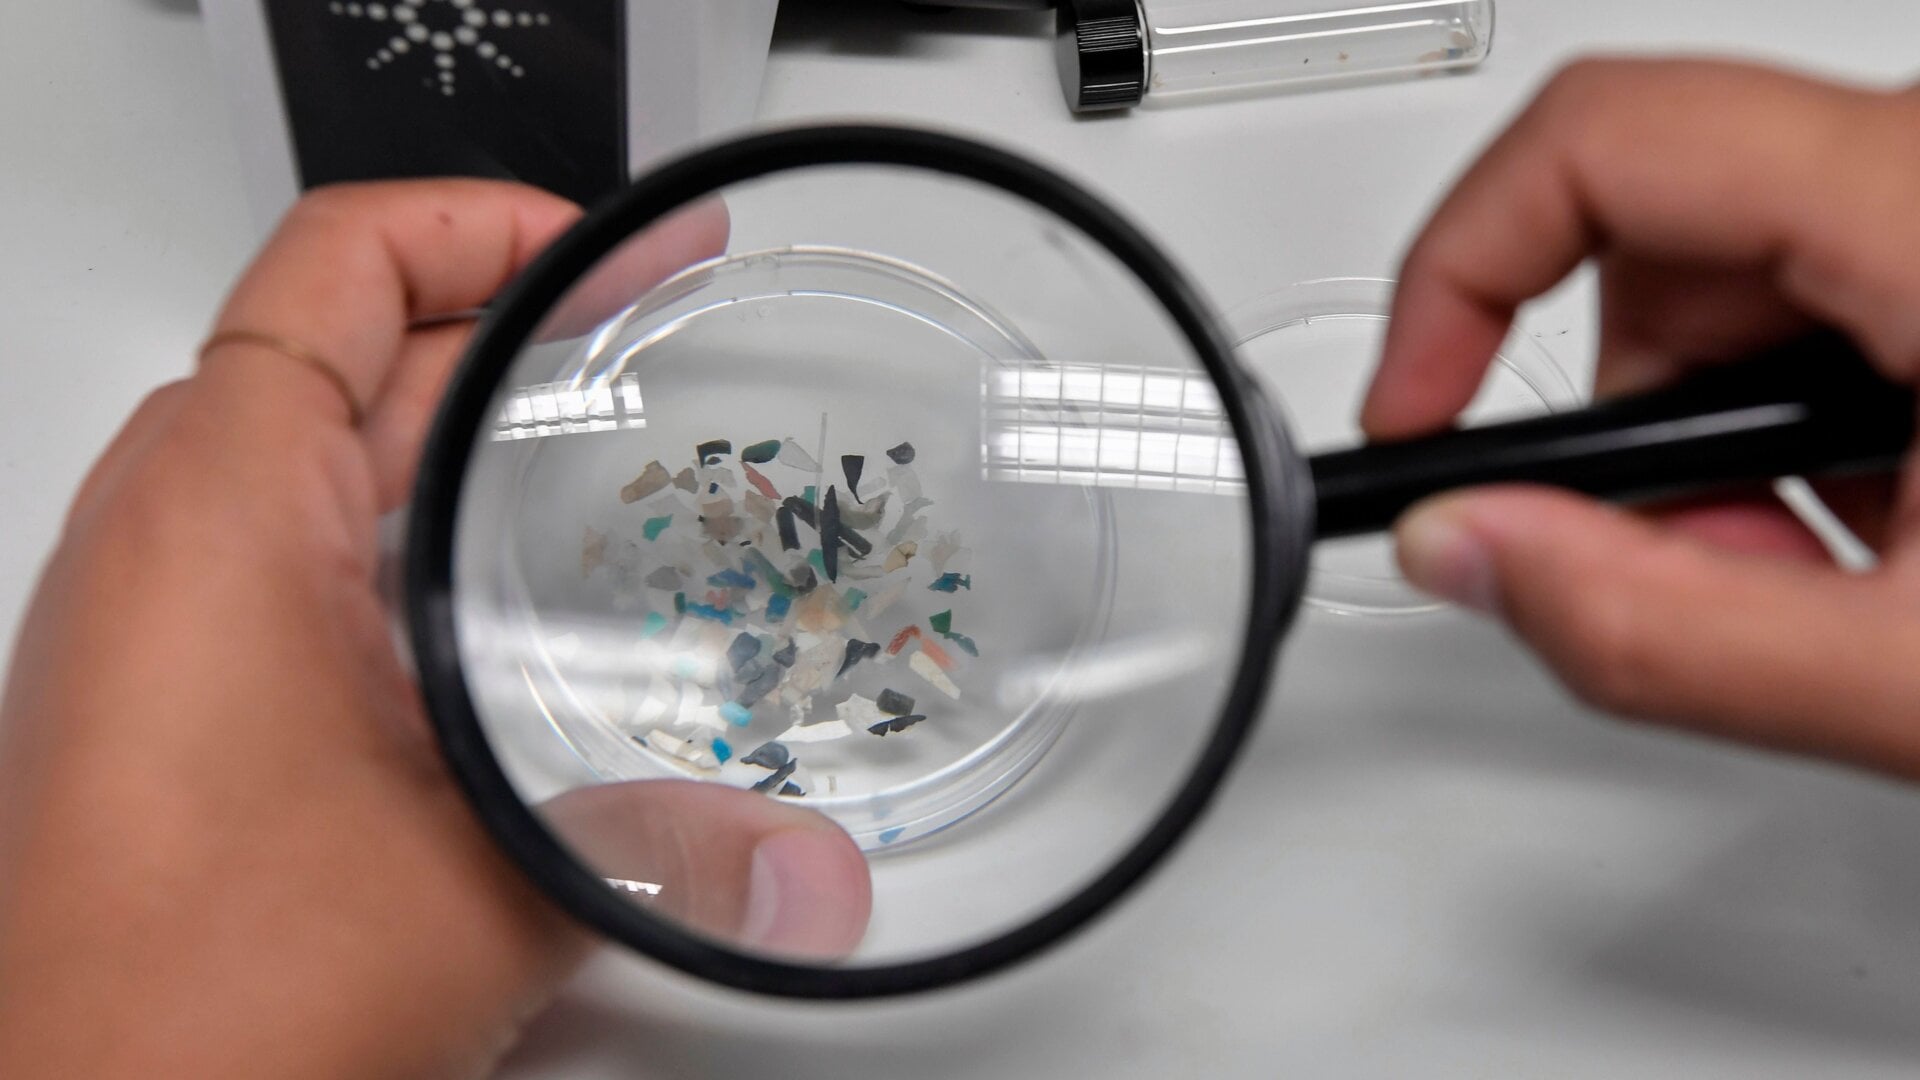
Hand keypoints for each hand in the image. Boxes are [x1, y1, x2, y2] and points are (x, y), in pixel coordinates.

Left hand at [0, 180, 867, 1078]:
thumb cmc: (177, 1007)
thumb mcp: (471, 896)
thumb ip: (666, 854)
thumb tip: (812, 873)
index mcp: (220, 511)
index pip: (342, 266)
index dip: (489, 222)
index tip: (619, 251)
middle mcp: (173, 543)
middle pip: (354, 351)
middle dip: (516, 332)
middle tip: (657, 333)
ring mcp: (169, 624)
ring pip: (331, 460)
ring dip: (462, 435)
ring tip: (606, 445)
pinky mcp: (187, 704)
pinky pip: (310, 559)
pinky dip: (416, 538)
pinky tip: (518, 607)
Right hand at [1364, 58, 1919, 775]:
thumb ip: (1661, 631)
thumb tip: (1467, 555)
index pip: (1603, 139)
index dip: (1459, 270)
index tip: (1419, 404)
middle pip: (1658, 229)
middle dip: (1622, 421)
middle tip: (1675, 558)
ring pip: (1735, 274)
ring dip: (1714, 443)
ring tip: (1816, 576)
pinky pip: (1824, 289)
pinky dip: (1795, 423)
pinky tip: (1877, 534)